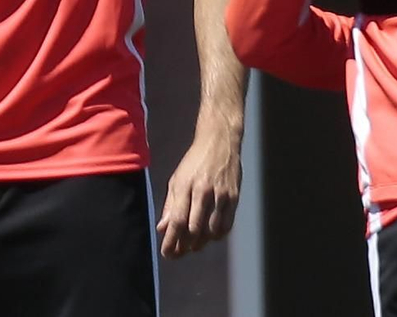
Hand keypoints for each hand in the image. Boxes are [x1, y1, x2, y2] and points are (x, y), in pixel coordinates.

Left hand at [157, 124, 241, 258]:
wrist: (219, 142)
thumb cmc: (194, 162)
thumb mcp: (177, 179)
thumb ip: (170, 205)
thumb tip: (162, 228)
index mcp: (185, 186)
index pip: (178, 221)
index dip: (171, 241)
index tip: (166, 253)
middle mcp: (203, 191)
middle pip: (194, 229)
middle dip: (185, 246)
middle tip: (178, 253)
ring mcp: (221, 195)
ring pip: (211, 231)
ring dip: (201, 243)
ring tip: (193, 247)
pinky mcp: (234, 197)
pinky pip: (226, 225)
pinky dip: (217, 235)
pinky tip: (209, 237)